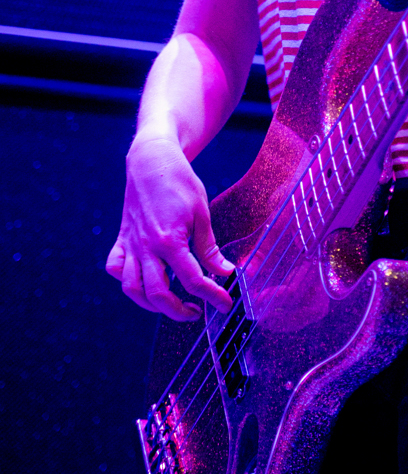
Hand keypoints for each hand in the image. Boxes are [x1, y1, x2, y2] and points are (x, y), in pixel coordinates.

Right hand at [106, 134, 233, 320]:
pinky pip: (115, 268)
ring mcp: (131, 244)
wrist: (151, 161)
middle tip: (197, 312)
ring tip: (171, 304)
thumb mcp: (202, 212)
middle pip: (158, 293)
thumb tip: (224, 272)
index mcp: (169, 240)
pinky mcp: (122, 239)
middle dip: (178, 311)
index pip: (192, 280)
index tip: (225, 304)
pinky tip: (142, 281)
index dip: (212, 296)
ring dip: (151, 304)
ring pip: (132, 288)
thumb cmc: (179, 182)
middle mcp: (146, 247)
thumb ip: (209, 247)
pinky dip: (126, 279)